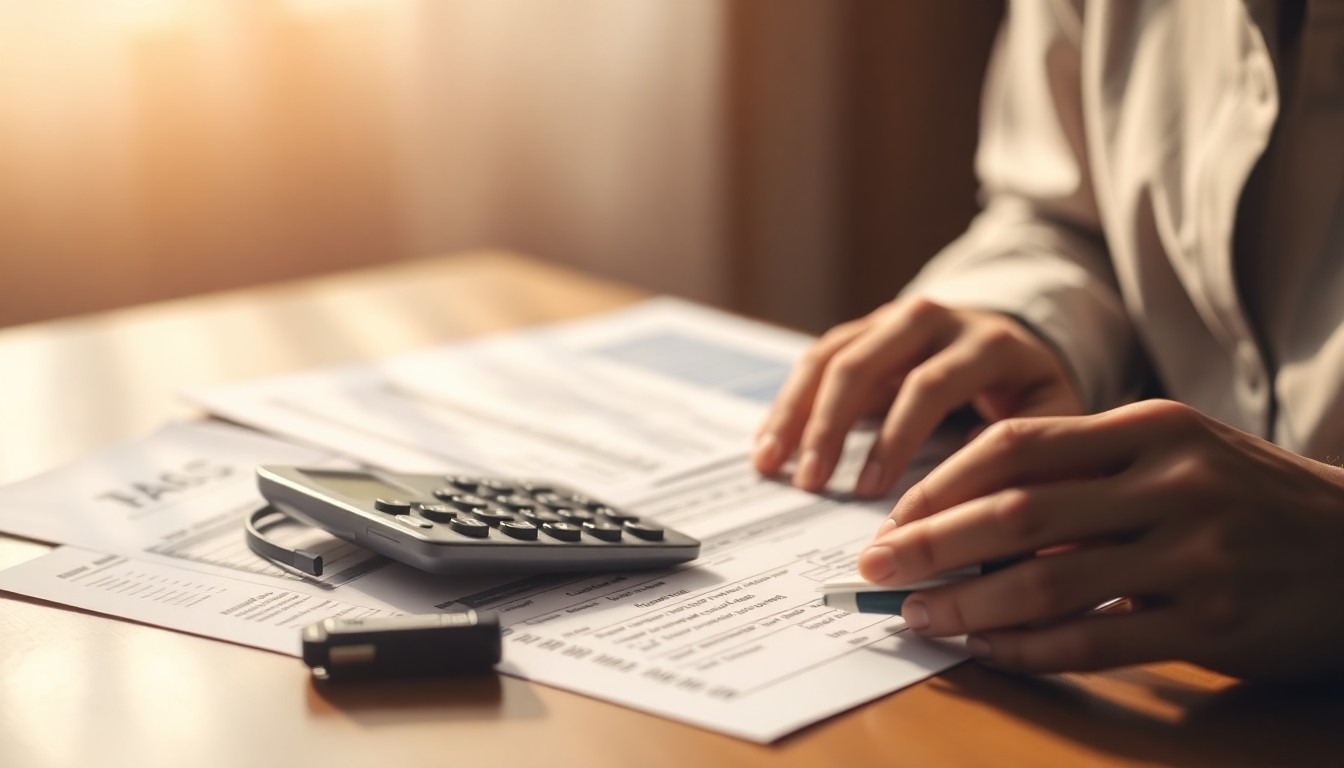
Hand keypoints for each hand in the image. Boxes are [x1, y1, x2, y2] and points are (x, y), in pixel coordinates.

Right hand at [753, 298, 1082, 496]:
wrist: (1017, 342)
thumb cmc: (1033, 402)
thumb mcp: (1053, 426)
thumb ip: (1035, 466)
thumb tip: (1009, 534)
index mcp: (987, 343)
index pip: (931, 385)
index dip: (898, 438)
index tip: (870, 492)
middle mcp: (933, 319)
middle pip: (867, 362)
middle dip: (832, 427)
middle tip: (811, 484)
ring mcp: (890, 319)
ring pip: (831, 358)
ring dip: (796, 415)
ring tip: (770, 466)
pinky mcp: (862, 330)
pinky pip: (814, 360)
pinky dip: (787, 404)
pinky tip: (767, 445)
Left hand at [859, 399, 1343, 681]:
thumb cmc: (1251, 497)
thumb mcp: (1179, 454)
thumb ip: (1088, 473)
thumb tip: (971, 516)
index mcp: (1152, 428)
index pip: (1017, 446)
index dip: (942, 484)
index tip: (894, 515)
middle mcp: (1171, 482)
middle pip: (1017, 512)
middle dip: (930, 542)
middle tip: (873, 566)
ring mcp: (1194, 554)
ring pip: (1046, 583)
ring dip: (966, 605)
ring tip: (916, 616)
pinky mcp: (1212, 622)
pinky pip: (1094, 641)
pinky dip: (1028, 650)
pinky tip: (986, 651)